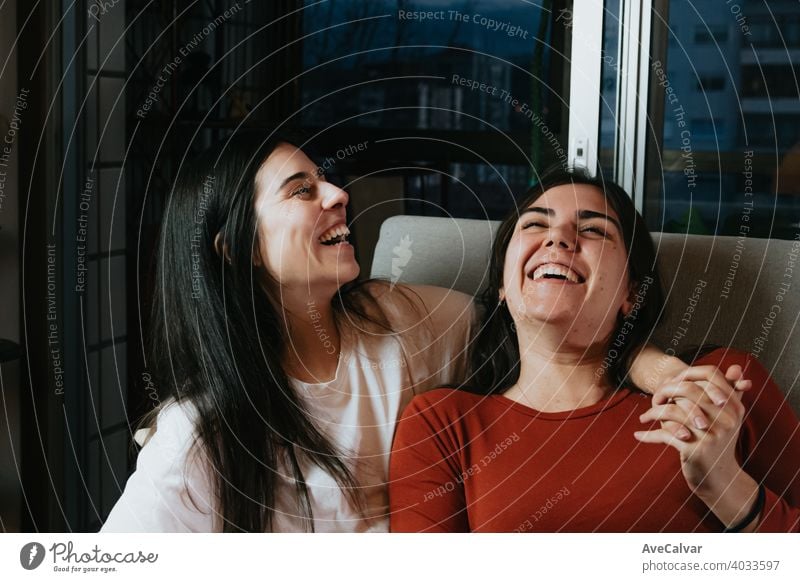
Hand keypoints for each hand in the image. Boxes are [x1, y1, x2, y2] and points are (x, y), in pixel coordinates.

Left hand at [634, 371, 744, 490]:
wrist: (719, 479)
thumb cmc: (718, 442)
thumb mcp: (727, 418)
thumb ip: (729, 392)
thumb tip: (737, 367)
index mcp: (733, 406)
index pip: (710, 374)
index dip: (686, 374)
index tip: (671, 382)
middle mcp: (725, 418)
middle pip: (687, 389)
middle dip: (664, 391)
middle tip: (654, 399)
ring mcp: (710, 434)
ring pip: (671, 411)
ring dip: (652, 413)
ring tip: (643, 417)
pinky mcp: (695, 450)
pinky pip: (664, 435)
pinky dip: (648, 435)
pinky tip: (638, 434)